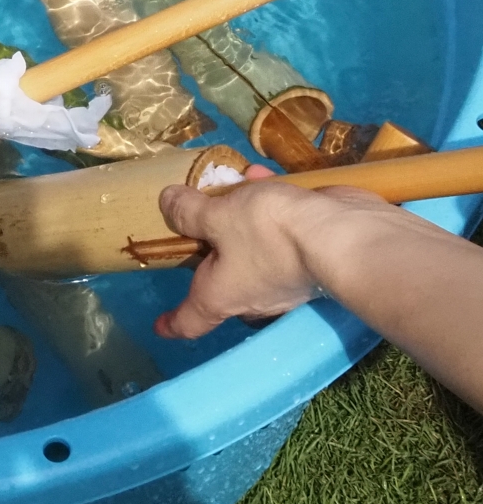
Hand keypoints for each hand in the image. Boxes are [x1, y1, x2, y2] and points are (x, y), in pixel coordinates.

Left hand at [153, 166, 390, 339]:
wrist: (343, 235)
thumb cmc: (269, 233)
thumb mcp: (218, 215)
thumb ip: (189, 211)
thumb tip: (166, 203)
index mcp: (222, 297)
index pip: (191, 322)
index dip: (172, 323)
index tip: (160, 326)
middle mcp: (253, 297)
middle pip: (222, 283)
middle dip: (211, 253)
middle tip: (199, 223)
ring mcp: (285, 281)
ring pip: (251, 252)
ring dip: (240, 219)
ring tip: (233, 183)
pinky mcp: (310, 258)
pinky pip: (279, 236)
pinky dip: (269, 211)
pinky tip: (263, 178)